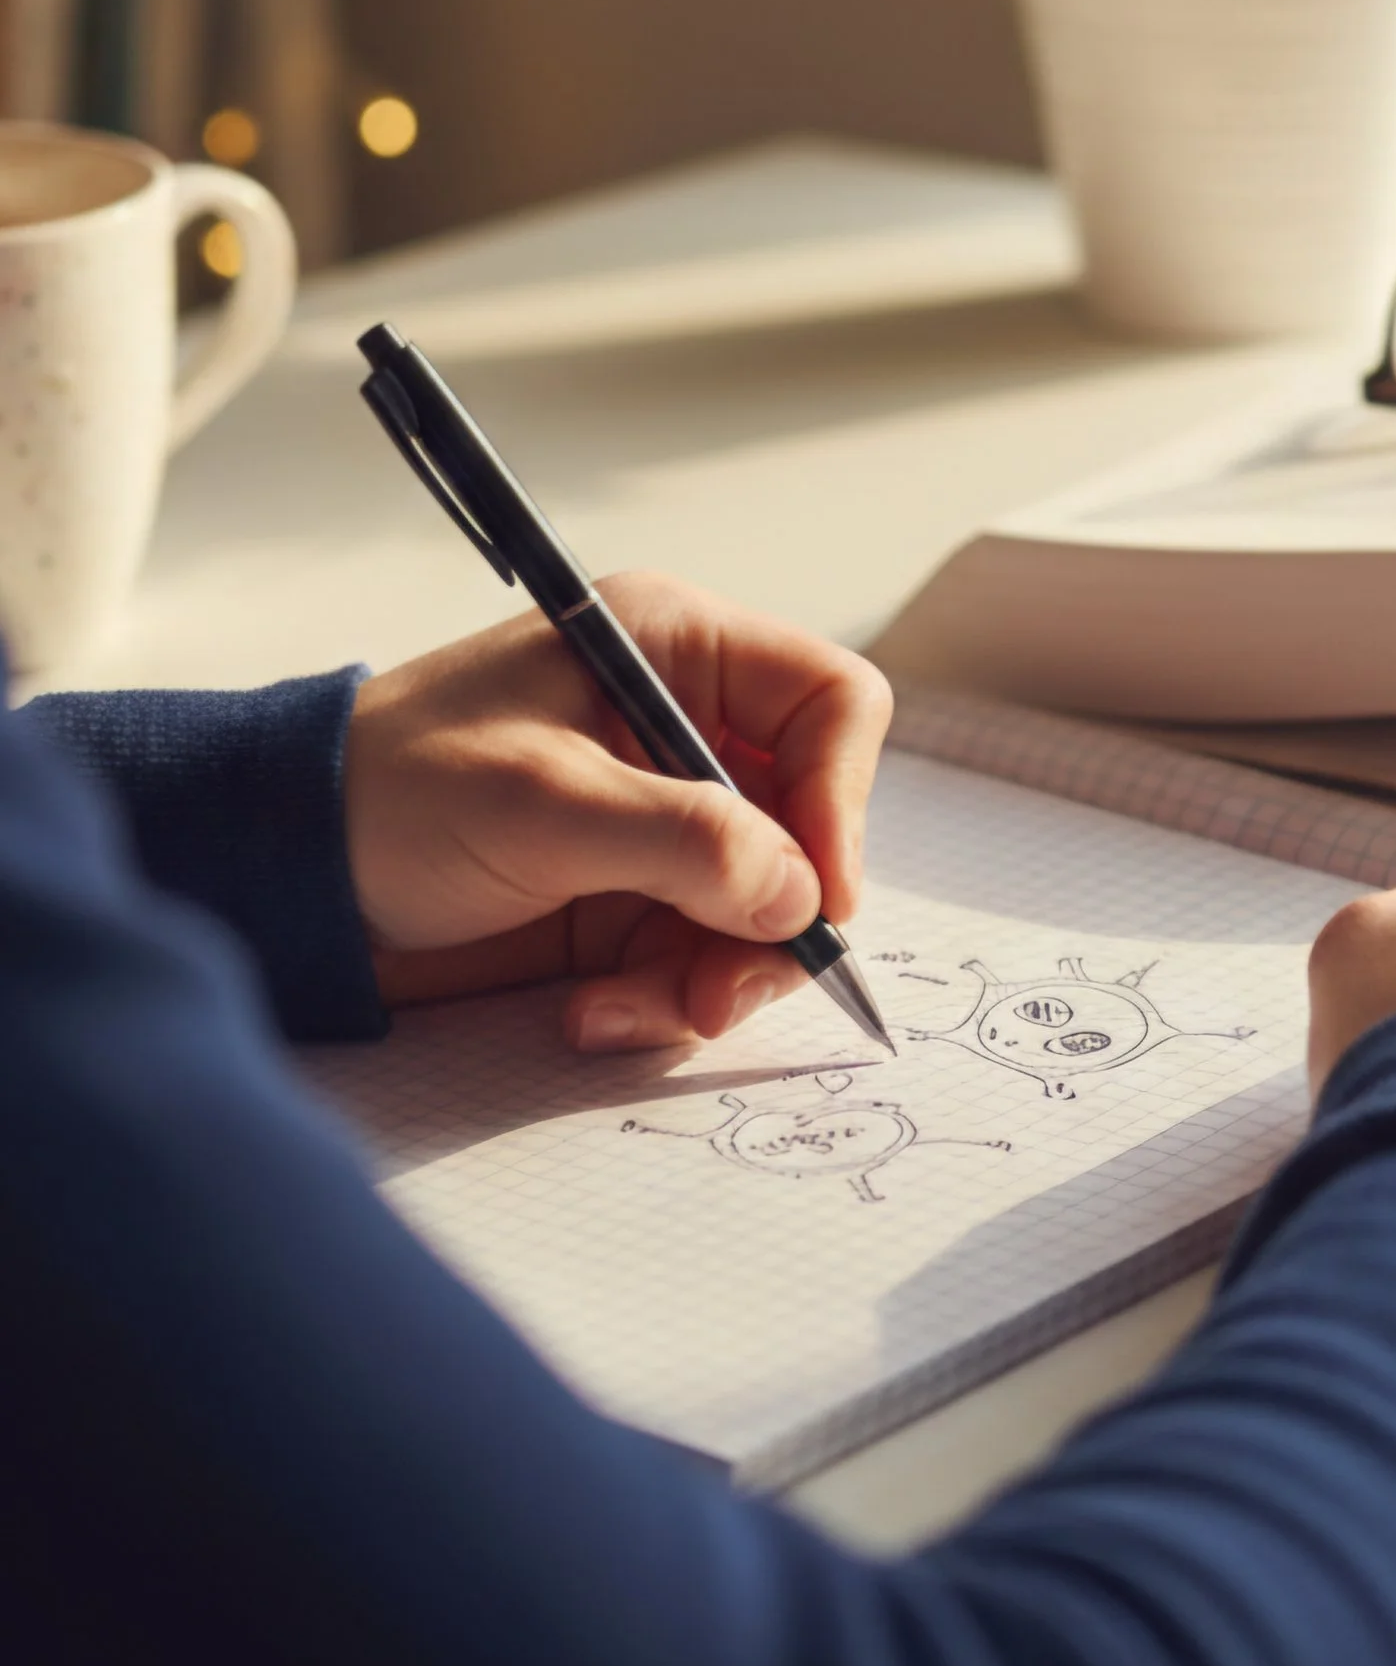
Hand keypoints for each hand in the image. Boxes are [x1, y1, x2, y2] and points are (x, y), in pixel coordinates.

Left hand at [344, 572, 892, 1053]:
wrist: (284, 876)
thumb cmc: (392, 793)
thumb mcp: (543, 804)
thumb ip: (687, 843)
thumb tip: (803, 899)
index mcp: (676, 651)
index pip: (831, 706)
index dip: (842, 799)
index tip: (818, 896)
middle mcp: (690, 731)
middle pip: (814, 827)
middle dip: (775, 920)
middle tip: (722, 992)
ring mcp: (667, 821)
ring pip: (768, 910)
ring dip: (714, 977)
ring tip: (632, 1014)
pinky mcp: (637, 899)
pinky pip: (705, 959)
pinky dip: (663, 1000)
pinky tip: (591, 1014)